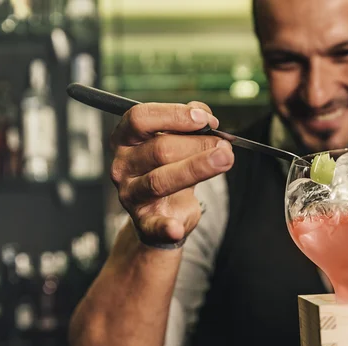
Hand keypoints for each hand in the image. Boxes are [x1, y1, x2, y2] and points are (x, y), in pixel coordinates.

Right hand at [110, 102, 233, 246]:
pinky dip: (165, 228)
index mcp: (125, 138)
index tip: (205, 119)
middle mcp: (122, 164)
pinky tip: (176, 228)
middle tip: (224, 145)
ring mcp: (130, 194)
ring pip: (160, 180)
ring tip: (225, 159)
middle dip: (197, 144)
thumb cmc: (167, 167)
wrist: (161, 207)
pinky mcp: (142, 221)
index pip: (140, 118)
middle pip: (158, 149)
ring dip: (197, 168)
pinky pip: (153, 225)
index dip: (174, 115)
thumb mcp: (175, 139)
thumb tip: (205, 115)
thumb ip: (188, 123)